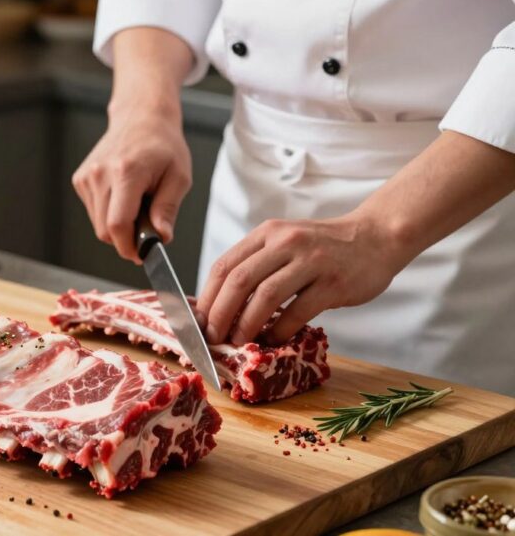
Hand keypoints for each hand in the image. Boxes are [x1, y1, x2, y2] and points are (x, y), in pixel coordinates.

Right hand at [72, 102, 191, 262]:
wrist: (141, 118)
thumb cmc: (162, 145)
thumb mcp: (178, 177)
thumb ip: (167, 209)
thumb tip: (161, 238)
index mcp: (126, 172)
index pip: (117, 224)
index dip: (129, 247)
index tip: (142, 254)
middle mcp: (100, 174)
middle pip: (105, 230)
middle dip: (126, 238)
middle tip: (147, 226)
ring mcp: (87, 176)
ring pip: (97, 224)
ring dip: (117, 225)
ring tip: (136, 204)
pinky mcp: (80, 179)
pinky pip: (93, 212)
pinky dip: (108, 213)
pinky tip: (122, 196)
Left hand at [196, 212, 407, 344]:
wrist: (376, 237)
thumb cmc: (324, 247)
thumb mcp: (285, 242)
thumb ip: (257, 265)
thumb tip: (221, 303)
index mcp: (267, 233)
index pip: (224, 265)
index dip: (208, 297)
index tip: (199, 321)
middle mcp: (285, 242)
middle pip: (239, 280)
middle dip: (220, 314)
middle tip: (212, 337)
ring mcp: (311, 261)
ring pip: (265, 296)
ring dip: (246, 324)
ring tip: (239, 341)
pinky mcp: (333, 283)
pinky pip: (298, 311)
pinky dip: (280, 329)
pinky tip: (273, 339)